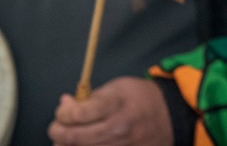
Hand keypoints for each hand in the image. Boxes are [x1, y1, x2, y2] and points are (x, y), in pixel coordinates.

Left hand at [48, 77, 172, 145]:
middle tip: (57, 127)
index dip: (63, 113)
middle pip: (73, 138)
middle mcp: (118, 129)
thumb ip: (89, 97)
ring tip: (69, 137)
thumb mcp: (118, 87)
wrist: (170, 117)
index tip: (64, 111)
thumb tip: (64, 104)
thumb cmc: (142, 98)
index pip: (78, 114)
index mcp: (118, 105)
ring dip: (65, 144)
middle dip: (57, 132)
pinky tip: (83, 144)